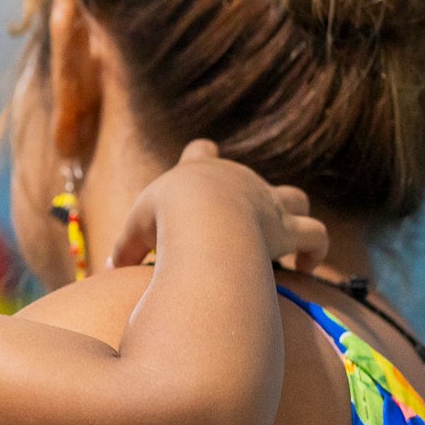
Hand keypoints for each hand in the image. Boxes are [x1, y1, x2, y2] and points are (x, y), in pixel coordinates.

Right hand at [111, 140, 327, 273]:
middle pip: (249, 177)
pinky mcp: (287, 228)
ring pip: (295, 198)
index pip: (198, 153)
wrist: (203, 220)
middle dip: (245, 196)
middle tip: (237, 224)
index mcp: (197, 172)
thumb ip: (126, 250)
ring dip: (294, 215)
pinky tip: (309, 266)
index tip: (200, 161)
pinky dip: (315, 250)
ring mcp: (267, 202)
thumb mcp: (134, 233)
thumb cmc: (164, 221)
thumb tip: (108, 271)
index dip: (199, 156)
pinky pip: (315, 235)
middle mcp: (237, 180)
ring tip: (290, 241)